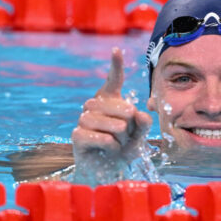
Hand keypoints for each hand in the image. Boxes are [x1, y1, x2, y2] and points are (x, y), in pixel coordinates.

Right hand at [71, 48, 151, 180]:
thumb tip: (139, 113)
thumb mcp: (139, 135)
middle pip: (119, 106)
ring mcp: (83, 119)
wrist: (109, 170)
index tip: (117, 50)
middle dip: (129, 124)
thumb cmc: (124, 148)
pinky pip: (100, 137)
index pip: (113, 80)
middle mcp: (94, 106)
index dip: (116, 65)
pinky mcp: (77, 135)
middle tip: (126, 134)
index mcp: (109, 101)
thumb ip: (144, 123)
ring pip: (110, 123)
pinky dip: (111, 145)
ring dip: (120, 137)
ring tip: (118, 143)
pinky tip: (110, 149)